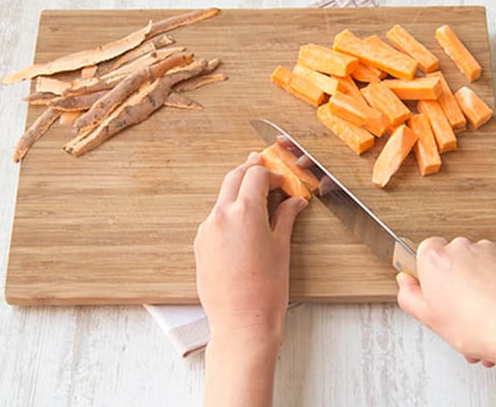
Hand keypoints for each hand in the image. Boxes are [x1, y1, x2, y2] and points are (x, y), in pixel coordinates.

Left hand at [195, 152, 307, 343]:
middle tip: (265, 172)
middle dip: (250, 171)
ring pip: (222, 197)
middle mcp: (221, 216)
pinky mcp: (200, 244)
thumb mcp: (281, 248)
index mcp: (245, 212)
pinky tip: (244, 225)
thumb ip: (285, 217)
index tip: (283, 183)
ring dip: (239, 192)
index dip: (272, 174)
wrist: (242, 323)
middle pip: (234, 177)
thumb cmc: (266, 290)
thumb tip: (294, 202)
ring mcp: (207, 229)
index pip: (256, 175)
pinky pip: (215, 218)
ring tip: (259, 201)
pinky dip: (229, 213)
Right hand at [396, 237, 495, 370]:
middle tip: (458, 314)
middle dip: (454, 286)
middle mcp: (461, 247)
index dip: (428, 275)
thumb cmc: (480, 327)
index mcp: (435, 258)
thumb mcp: (429, 319)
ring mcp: (488, 251)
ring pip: (475, 268)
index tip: (433, 292)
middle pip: (450, 262)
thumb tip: (406, 283)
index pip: (423, 252)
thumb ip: (409, 296)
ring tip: (482, 320)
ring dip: (476, 289)